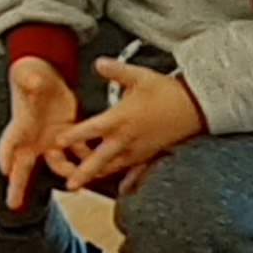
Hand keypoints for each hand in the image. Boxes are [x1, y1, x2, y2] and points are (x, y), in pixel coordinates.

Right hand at [0, 54, 79, 212]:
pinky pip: (77, 154)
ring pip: (57, 165)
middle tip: (12, 204)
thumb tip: (32, 83)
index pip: (9, 142)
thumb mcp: (28, 76)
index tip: (5, 170)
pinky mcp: (67, 137)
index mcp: (21, 124)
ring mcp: (50, 140)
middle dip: (17, 185)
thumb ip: (30, 82)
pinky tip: (98, 171)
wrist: (44, 76)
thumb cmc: (31, 76)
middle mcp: (33, 138)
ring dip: (66, 175)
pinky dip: (86, 162)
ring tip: (76, 188)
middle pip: (22, 166)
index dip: (6, 155)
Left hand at [54, 58, 206, 194]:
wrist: (196, 107)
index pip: (91, 130)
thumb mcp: (140, 76)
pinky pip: (137, 171)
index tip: (57, 143)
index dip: (73, 136)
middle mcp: (127, 139)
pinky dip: (129, 181)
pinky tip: (123, 190)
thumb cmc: (167, 91)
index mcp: (120, 119)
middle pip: (100, 159)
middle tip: (69, 185)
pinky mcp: (150, 154)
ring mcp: (139, 150)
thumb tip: (97, 62)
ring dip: (98, 175)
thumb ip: (116, 71)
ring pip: (114, 167)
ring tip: (83, 185)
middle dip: (83, 172)